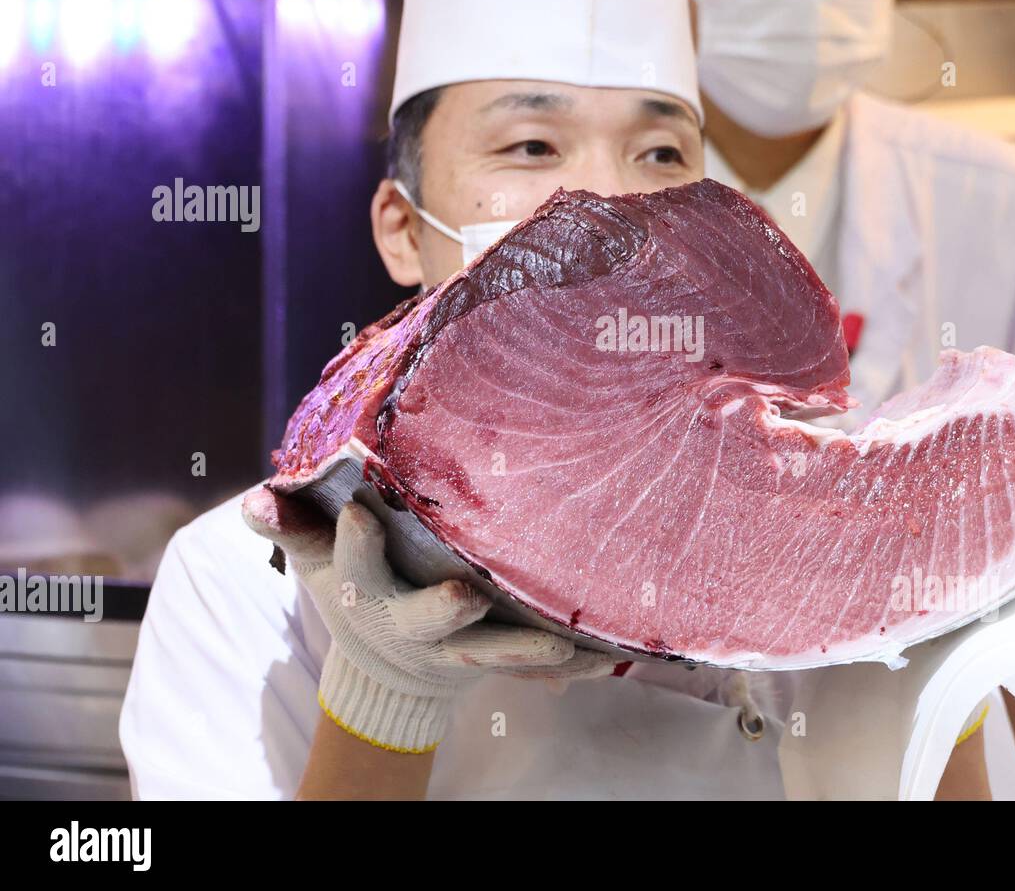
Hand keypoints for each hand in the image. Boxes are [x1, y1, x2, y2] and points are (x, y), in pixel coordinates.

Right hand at [243, 487, 615, 752]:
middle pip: (429, 621)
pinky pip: (539, 667)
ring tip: (564, 646)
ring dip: (529, 649)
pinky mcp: (499, 661)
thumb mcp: (319, 563)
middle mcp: (418, 627)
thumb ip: (293, 526)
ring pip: (496, 652)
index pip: (354, 570)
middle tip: (466, 595)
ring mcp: (462, 650)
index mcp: (370, 596)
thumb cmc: (358, 592)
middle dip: (444, 610)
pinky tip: (609, 658)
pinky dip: (573, 665)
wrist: (389, 668)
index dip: (354, 546)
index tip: (360, 513)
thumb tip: (255, 497)